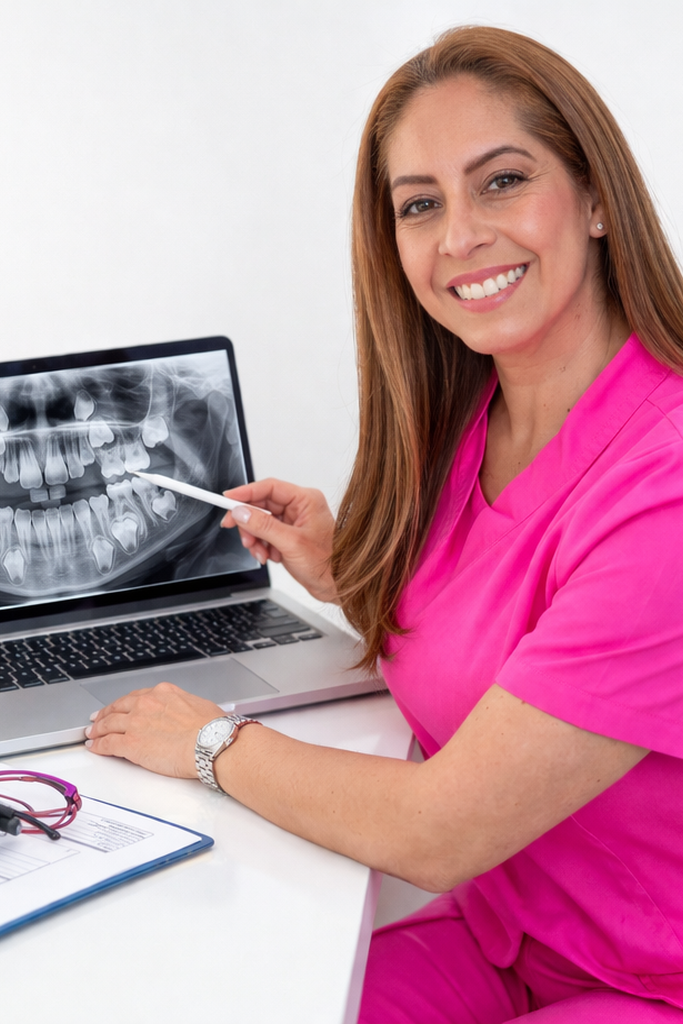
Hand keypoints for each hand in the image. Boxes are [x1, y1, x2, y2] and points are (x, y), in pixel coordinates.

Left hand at [85, 682, 224, 777]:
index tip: (120, 708)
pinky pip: (108, 743)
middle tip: (97, 719)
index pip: (136, 697)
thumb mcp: (197, 706)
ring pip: (108, 724)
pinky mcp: (131, 743)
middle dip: (105, 714)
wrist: (211, 743)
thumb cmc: (212, 729)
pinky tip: (95, 747)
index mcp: (163, 693)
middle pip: (118, 708)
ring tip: (92, 734)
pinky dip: (98, 745)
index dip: (124, 704)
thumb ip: (183, 708)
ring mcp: (136, 723)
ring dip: (97, 729)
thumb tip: (184, 716)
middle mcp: (147, 704)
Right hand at [221, 478, 337, 601]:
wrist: (338, 585)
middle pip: (261, 506)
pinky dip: (262, 546)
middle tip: (243, 536)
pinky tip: (270, 557)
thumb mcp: (291, 543)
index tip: (227, 500)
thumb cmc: (329, 563)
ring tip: (261, 553)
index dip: (245, 493)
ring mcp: (294, 522)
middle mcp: (300, 508)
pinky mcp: (289, 536)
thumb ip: (263, 526)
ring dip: (255, 539)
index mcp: (306, 500)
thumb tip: (241, 513)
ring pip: (260, 522)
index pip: (269, 488)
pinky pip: (265, 535)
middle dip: (249, 524)